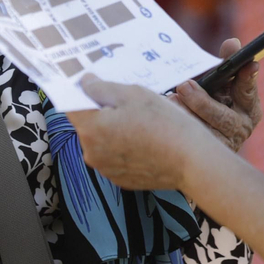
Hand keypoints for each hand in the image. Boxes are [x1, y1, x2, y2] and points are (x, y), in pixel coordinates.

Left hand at [69, 76, 217, 191]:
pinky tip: (145, 140)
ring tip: (142, 123)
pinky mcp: (120, 180)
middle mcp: (91, 153)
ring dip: (113, 129)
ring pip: (101, 140)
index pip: (71, 105)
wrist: (192, 161)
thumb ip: (102, 87)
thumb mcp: (133, 94)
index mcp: (91, 129)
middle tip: (129, 102)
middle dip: (102, 111)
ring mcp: (106, 169)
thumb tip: (84, 83)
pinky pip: (114, 156)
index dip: (81, 92)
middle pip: (87, 124)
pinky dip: (124, 146)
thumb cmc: (164, 124)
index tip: (94, 84)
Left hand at [173, 38, 260, 151]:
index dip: (248, 79)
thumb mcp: (218, 82)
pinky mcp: (203, 159)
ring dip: (186, 116)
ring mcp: (223, 146)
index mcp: (249, 107)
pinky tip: (164, 119)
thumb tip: (233, 43)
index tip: (248, 65)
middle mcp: (240, 128)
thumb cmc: (209, 99)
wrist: (190, 135)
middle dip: (203, 102)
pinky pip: (189, 146)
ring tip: (170, 102)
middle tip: (184, 86)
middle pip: (224, 118)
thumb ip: (225, 64)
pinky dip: (176, 130)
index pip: (248, 91)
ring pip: (205, 134)